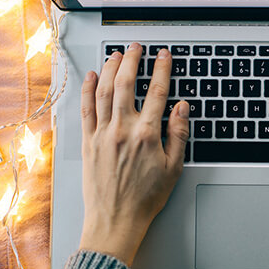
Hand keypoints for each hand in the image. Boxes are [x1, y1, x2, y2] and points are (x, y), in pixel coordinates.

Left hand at [79, 42, 189, 265]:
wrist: (115, 221)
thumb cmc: (144, 199)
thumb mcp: (173, 169)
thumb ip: (178, 135)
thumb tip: (182, 108)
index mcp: (146, 135)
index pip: (158, 93)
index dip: (162, 70)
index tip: (164, 56)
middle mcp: (122, 130)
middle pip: (127, 84)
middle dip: (133, 60)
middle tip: (137, 47)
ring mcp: (102, 134)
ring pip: (105, 91)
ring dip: (110, 69)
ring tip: (116, 55)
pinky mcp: (87, 142)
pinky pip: (86, 109)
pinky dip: (88, 90)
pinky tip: (92, 77)